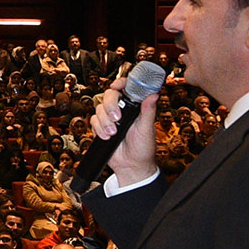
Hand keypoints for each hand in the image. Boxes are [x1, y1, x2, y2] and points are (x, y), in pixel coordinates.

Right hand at [89, 74, 160, 189]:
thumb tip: (155, 94)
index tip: (116, 86)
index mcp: (135, 107)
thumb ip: (148, 110)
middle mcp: (122, 110)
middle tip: (117, 118)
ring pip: (99, 108)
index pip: (126, 88)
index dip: (120, 83)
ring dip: (105, 121)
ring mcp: (110, 118)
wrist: (131, 166)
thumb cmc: (144, 148)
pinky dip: (99, 129)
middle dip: (110, 106)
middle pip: (109, 95)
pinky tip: (107, 137)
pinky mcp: (101, 127)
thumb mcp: (147, 128)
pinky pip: (93, 120)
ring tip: (114, 133)